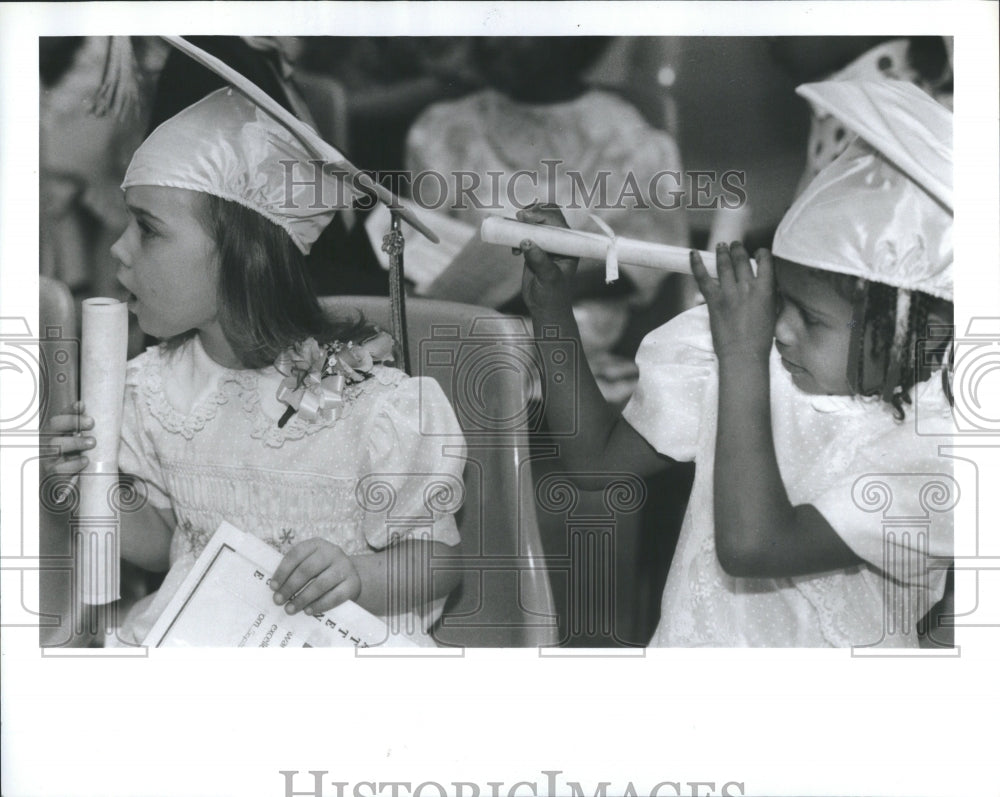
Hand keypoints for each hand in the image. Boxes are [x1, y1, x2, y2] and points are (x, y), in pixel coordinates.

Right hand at [41, 400, 94, 486]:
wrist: (78, 492)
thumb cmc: (84, 463)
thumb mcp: (87, 448)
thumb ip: (91, 436)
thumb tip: (112, 420)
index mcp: (58, 434)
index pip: (60, 417)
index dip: (69, 410)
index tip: (82, 405)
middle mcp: (49, 443)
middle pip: (54, 425)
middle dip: (72, 421)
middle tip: (92, 422)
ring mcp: (48, 459)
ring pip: (55, 445)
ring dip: (75, 442)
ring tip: (92, 442)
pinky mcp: (52, 475)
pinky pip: (58, 469)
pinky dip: (73, 464)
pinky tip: (85, 461)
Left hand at [269, 538, 361, 615]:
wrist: (351, 574)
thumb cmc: (322, 569)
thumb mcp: (310, 561)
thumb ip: (295, 569)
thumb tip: (276, 588)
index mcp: (317, 544)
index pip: (296, 554)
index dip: (283, 571)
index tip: (273, 587)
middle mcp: (332, 552)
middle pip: (307, 569)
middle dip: (290, 587)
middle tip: (278, 601)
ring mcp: (345, 567)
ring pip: (320, 584)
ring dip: (302, 598)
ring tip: (290, 609)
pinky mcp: (352, 583)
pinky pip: (335, 597)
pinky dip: (319, 605)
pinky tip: (308, 611)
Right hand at [517, 202, 578, 311]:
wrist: (544, 308)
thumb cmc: (552, 295)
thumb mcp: (548, 278)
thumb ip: (539, 260)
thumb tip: (526, 242)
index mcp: (569, 245)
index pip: (557, 222)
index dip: (543, 214)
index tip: (527, 217)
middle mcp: (558, 242)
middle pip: (547, 217)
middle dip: (533, 213)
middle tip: (519, 217)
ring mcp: (546, 245)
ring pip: (534, 224)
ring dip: (523, 224)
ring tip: (514, 232)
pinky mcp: (534, 250)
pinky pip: (524, 236)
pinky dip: (516, 237)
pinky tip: (513, 252)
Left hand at [691, 242, 775, 362]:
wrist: (743, 354)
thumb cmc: (760, 339)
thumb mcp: (772, 312)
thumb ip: (769, 295)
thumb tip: (766, 284)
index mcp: (766, 290)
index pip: (765, 261)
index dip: (761, 254)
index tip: (758, 253)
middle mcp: (747, 287)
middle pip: (742, 259)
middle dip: (738, 249)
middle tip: (735, 245)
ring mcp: (729, 293)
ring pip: (724, 264)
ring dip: (722, 253)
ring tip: (722, 246)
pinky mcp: (713, 300)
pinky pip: (703, 277)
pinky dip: (697, 264)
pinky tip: (693, 254)